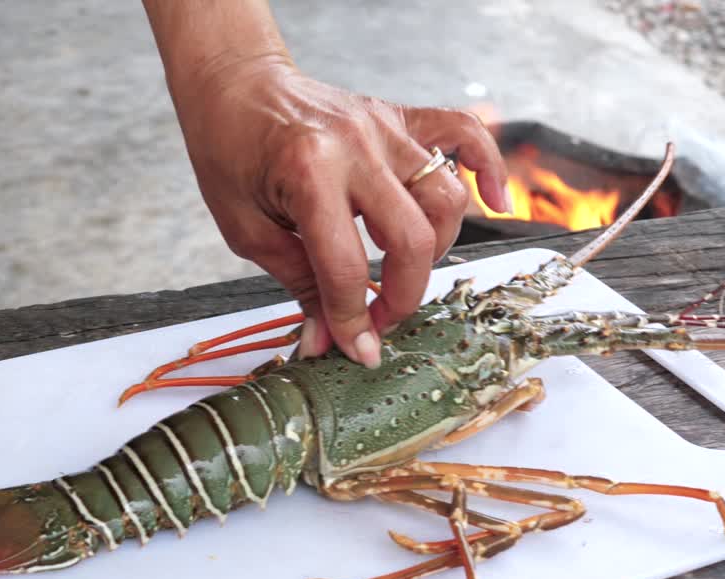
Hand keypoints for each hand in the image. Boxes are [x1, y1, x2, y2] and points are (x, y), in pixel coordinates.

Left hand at [142, 1, 510, 367]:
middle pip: (413, 238)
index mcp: (309, 172)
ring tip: (405, 269)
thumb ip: (297, 282)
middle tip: (380, 319)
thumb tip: (326, 340)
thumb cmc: (229, 149)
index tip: (357, 349)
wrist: (234, 82)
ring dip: (436, 249)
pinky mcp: (399, 118)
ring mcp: (385, 128)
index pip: (348, 266)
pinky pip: (464, 133)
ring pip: (446, 198)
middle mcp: (356, 147)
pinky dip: (487, 168)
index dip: (353, 319)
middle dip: (403, 295)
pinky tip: (495, 203)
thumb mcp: (246, 228)